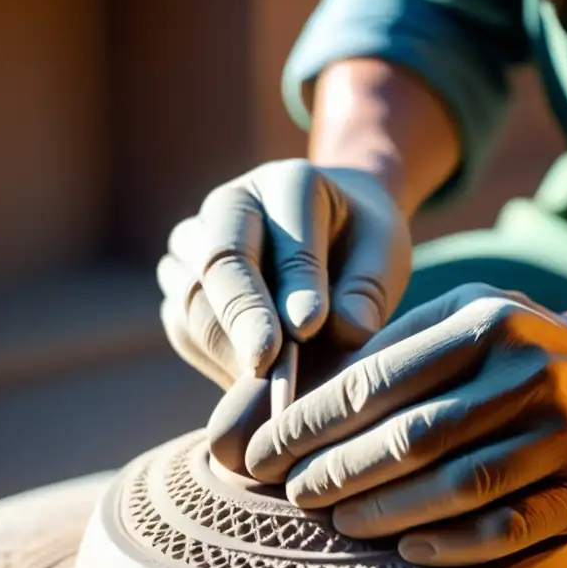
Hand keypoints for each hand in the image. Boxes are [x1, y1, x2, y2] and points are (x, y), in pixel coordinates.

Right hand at [156, 159, 410, 388]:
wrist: (334, 235)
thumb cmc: (363, 242)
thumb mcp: (384, 253)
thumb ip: (367, 290)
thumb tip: (346, 332)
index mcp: (285, 183)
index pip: (281, 236)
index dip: (293, 284)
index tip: (307, 329)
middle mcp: (228, 205)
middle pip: (218, 264)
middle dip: (242, 320)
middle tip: (265, 365)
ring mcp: (195, 244)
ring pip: (191, 300)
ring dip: (226, 347)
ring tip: (268, 384)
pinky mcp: (182, 286)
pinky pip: (183, 329)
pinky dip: (214, 359)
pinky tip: (251, 383)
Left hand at [247, 284, 566, 565]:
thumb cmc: (533, 348)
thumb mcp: (476, 313)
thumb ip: (400, 343)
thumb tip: (306, 392)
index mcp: (488, 323)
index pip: (375, 380)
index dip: (308, 423)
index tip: (262, 451)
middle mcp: (528, 375)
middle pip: (408, 438)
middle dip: (335, 471)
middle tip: (292, 492)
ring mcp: (562, 437)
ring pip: (454, 488)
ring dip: (384, 513)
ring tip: (338, 521)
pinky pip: (506, 530)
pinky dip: (451, 546)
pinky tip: (409, 551)